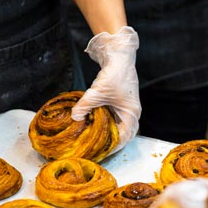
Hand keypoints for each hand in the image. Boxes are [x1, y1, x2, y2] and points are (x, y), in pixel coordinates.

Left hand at [71, 26, 140, 151]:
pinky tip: (97, 126)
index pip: (124, 137)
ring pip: (120, 127)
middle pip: (125, 135)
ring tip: (97, 140)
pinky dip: (108, 124)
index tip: (100, 152)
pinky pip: (117, 119)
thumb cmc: (114, 74)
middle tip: (98, 149)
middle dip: (112, 143)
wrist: (119, 55)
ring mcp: (128, 108)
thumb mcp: (97, 92)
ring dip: (110, 133)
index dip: (113, 146)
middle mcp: (132, 113)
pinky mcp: (122, 103)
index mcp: (131, 113)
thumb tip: (74, 118)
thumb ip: (84, 106)